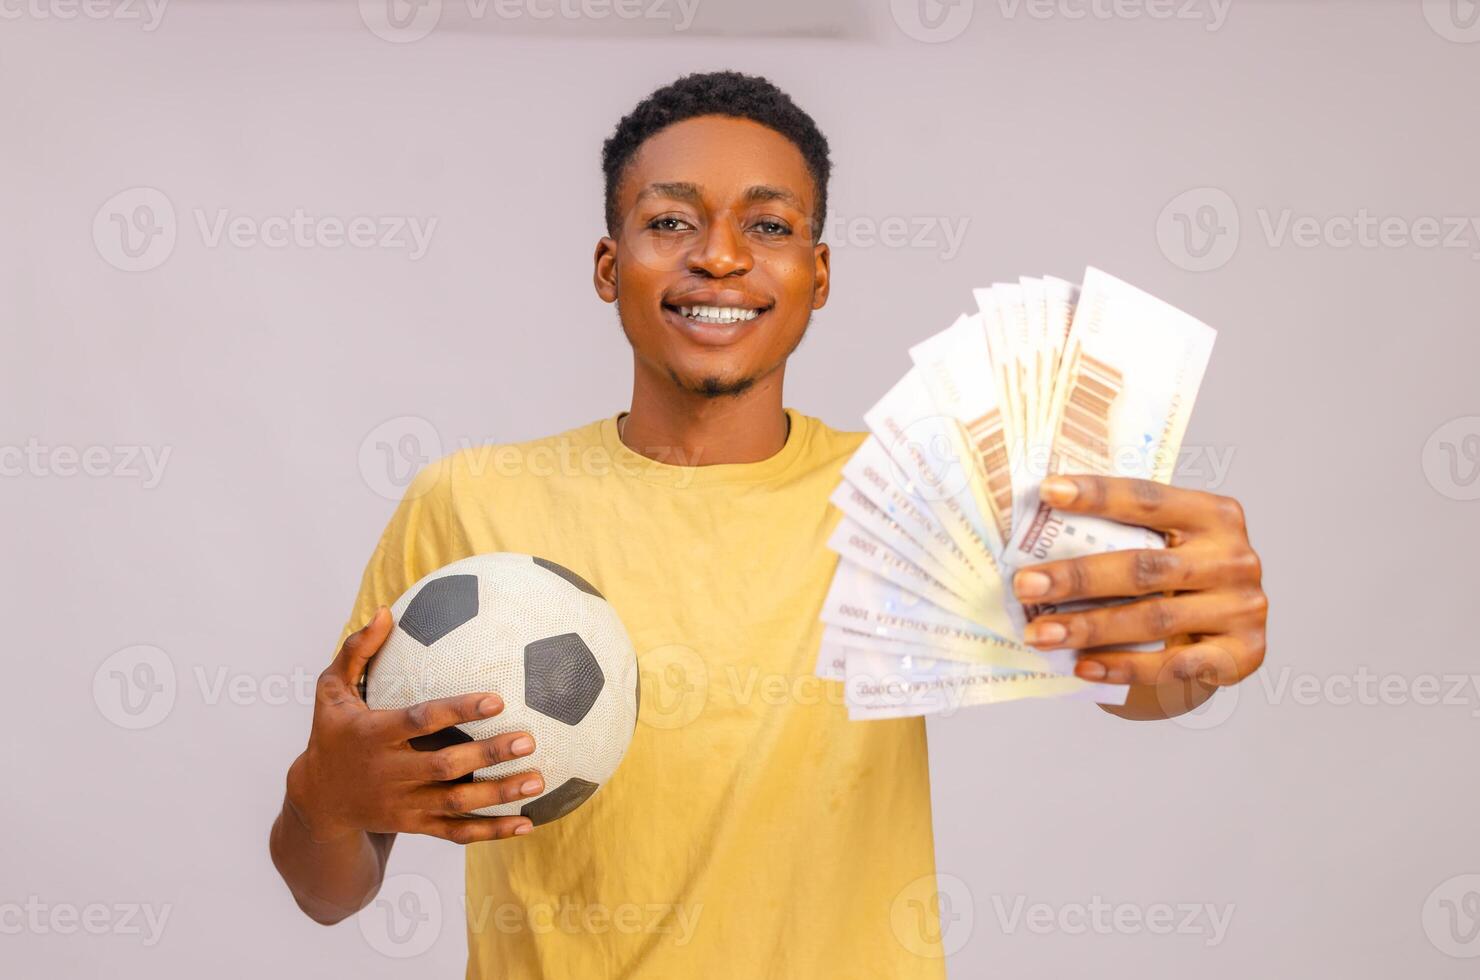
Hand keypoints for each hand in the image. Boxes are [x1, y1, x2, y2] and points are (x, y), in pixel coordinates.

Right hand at [286, 607, 544, 843]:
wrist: (319, 801)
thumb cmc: (333, 733)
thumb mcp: (331, 692)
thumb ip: (356, 651)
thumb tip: (385, 611)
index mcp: (374, 735)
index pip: (420, 721)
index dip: (458, 711)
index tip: (497, 699)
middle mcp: (390, 773)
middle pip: (445, 766)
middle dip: (488, 754)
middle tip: (529, 739)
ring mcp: (403, 804)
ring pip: (457, 803)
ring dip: (500, 794)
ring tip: (539, 780)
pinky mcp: (414, 826)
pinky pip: (457, 832)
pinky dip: (491, 830)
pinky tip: (527, 823)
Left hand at [1012, 475, 1266, 717]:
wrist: (1228, 630)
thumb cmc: (1177, 578)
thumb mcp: (1164, 545)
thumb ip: (1119, 534)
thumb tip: (1034, 530)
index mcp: (1213, 514)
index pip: (1147, 499)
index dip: (1096, 495)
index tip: (1046, 492)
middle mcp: (1234, 557)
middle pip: (1143, 566)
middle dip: (1077, 577)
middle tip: (1024, 585)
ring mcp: (1242, 607)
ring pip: (1153, 618)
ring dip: (1088, 628)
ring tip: (1039, 634)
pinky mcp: (1244, 653)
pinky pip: (1173, 665)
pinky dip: (1123, 667)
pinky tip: (1083, 666)